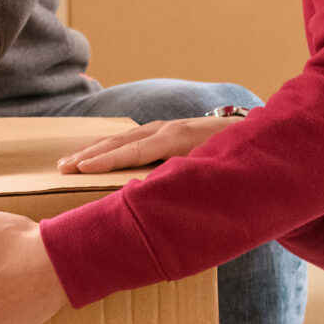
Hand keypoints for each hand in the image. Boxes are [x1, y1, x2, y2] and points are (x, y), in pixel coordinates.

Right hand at [56, 114, 246, 174]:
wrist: (263, 136)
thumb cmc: (241, 161)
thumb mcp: (219, 174)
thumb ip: (191, 182)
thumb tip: (159, 196)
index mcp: (180, 138)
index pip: (135, 150)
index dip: (107, 161)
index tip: (81, 169)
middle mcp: (169, 128)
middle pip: (121, 140)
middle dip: (90, 154)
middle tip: (61, 168)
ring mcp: (168, 126)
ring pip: (124, 137)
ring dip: (95, 150)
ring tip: (69, 162)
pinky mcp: (168, 131)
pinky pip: (132, 138)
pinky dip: (110, 146)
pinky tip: (95, 153)